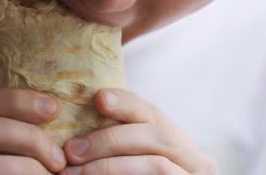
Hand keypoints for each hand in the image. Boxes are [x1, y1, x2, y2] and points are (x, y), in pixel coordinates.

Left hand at [60, 89, 217, 174]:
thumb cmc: (130, 172)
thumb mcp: (130, 154)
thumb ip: (118, 143)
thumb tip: (76, 133)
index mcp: (177, 141)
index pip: (152, 112)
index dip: (126, 102)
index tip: (99, 97)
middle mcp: (194, 157)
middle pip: (157, 135)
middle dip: (110, 139)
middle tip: (71, 150)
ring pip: (156, 163)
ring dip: (109, 166)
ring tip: (74, 172)